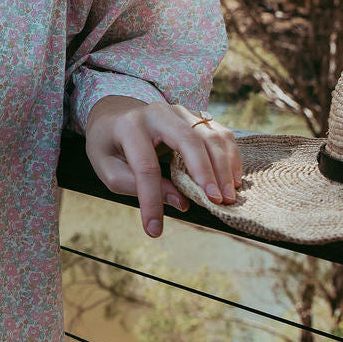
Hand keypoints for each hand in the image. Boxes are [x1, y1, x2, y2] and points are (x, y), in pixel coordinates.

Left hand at [84, 95, 241, 237]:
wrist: (114, 116)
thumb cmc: (110, 146)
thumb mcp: (108, 168)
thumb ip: (136, 186)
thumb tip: (181, 203)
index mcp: (129, 126)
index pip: (145, 166)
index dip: (152, 199)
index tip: (154, 229)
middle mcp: (157, 113)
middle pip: (189, 140)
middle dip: (205, 173)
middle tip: (217, 202)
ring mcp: (179, 112)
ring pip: (210, 135)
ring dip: (224, 167)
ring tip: (228, 197)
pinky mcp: (195, 117)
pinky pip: (220, 134)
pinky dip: (231, 157)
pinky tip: (234, 180)